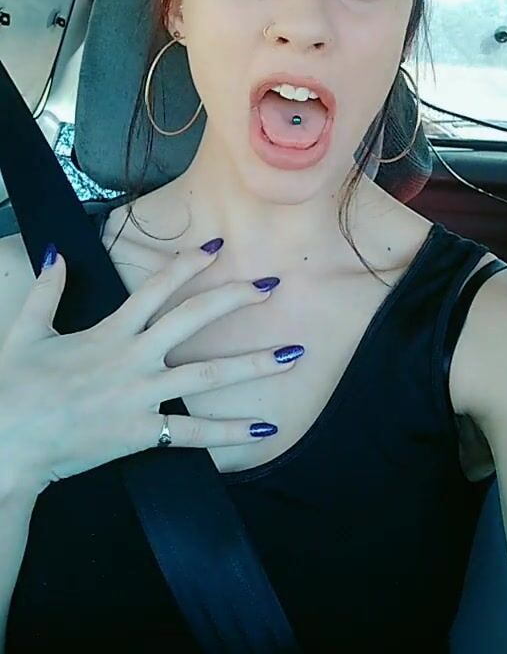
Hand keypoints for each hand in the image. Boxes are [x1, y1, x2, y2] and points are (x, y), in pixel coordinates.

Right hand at [0, 242, 298, 493]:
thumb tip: (55, 253)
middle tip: (271, 284)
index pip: (157, 287)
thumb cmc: (16, 388)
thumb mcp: (25, 332)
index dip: (189, 263)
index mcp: (110, 331)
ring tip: (293, 355)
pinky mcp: (144, 433)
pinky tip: (265, 429)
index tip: (217, 246)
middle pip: (194, 320)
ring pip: (208, 376)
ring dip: (254, 364)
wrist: (10, 445)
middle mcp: (134, 358)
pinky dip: (231, 432)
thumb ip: (46, 291)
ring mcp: (142, 396)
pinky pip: (195, 433)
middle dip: (235, 298)